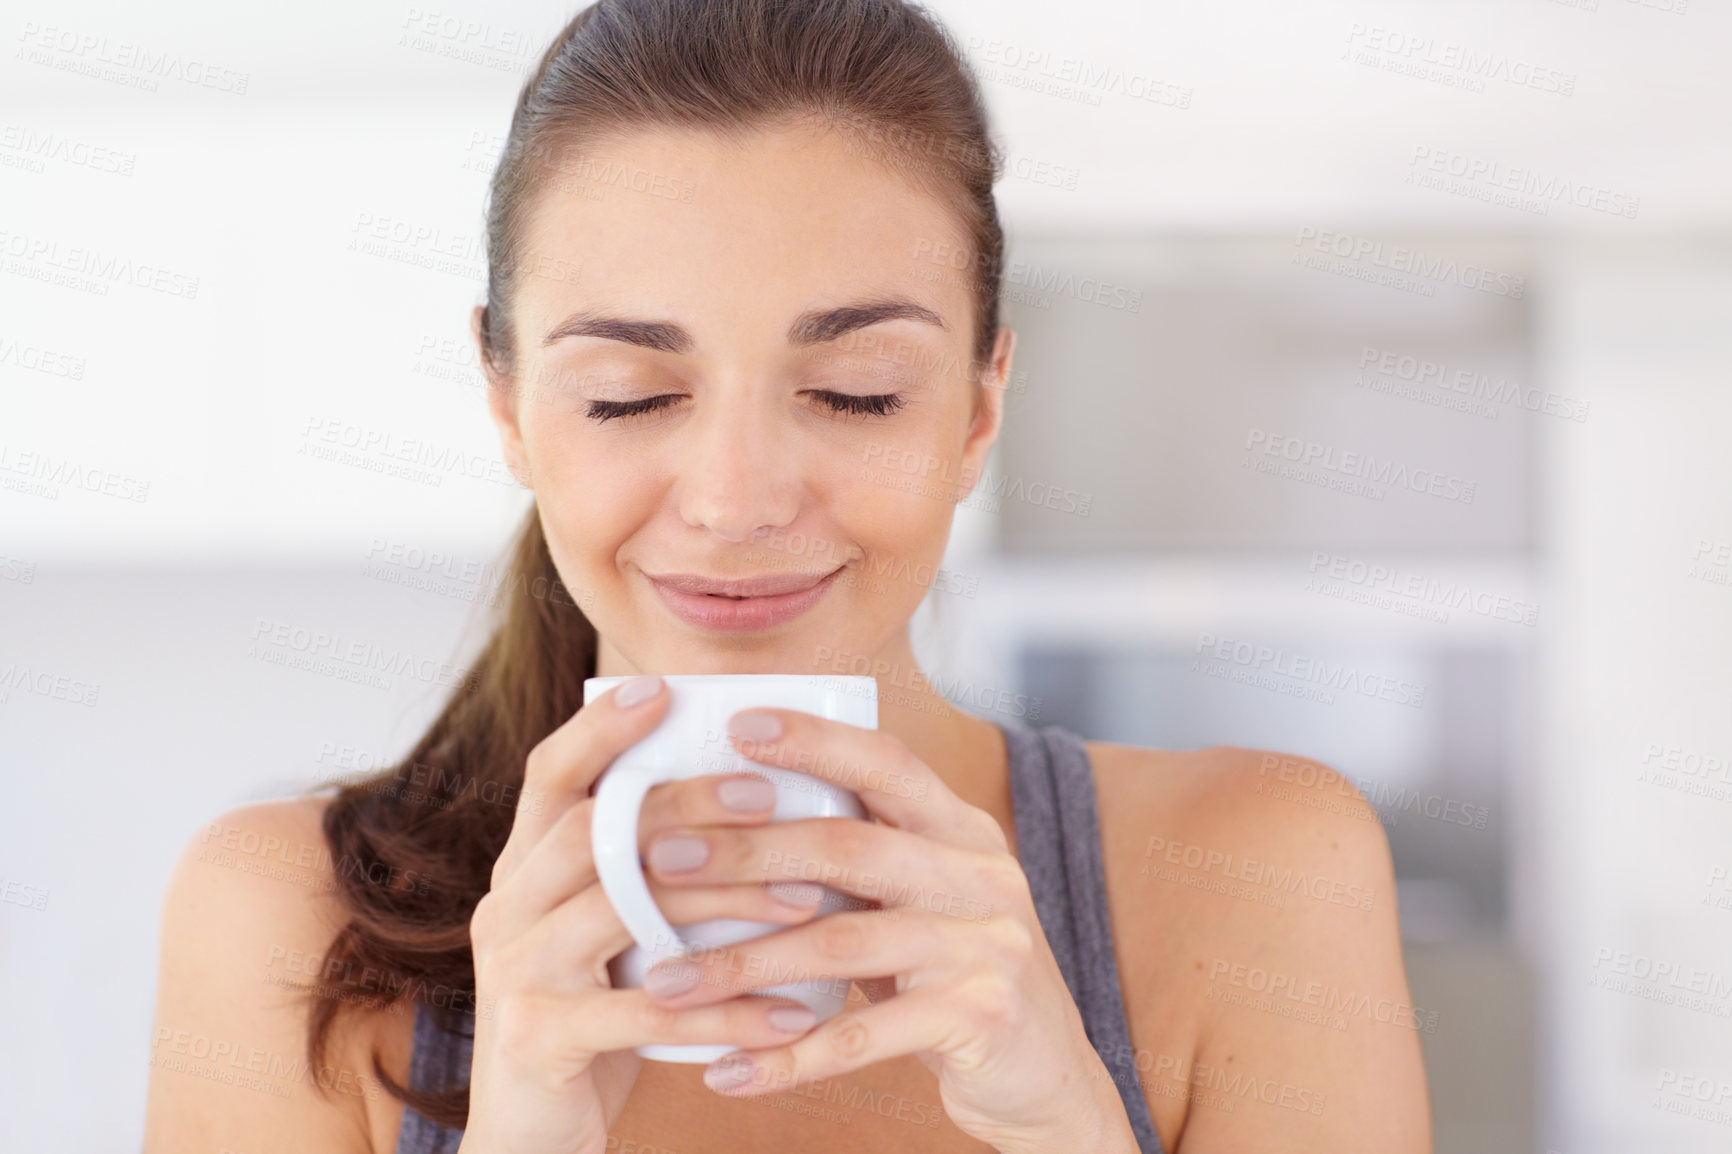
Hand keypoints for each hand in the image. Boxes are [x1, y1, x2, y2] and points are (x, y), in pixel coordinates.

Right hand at [459, 675, 828, 1153]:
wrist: (529, 1141)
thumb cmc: (593, 1020)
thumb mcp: (609, 936)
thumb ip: (646, 876)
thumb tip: (757, 801)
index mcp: (522, 870)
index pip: (547, 776)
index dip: (599, 730)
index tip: (662, 690)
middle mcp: (506, 908)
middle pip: (594, 830)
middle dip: (684, 803)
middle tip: (769, 795)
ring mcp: (515, 973)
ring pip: (620, 911)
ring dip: (722, 901)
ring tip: (808, 900)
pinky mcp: (537, 1039)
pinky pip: (644, 1012)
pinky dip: (726, 1012)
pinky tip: (791, 1014)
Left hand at [634, 707, 1141, 1153]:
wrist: (1045, 1076)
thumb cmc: (952, 975)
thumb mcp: (919, 902)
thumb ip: (857, 861)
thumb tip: (726, 822)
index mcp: (961, 831)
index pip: (886, 763)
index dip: (815, 741)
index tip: (737, 726)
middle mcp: (980, 875)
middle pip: (849, 846)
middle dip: (745, 851)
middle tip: (660, 862)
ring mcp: (987, 945)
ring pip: (842, 942)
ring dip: (742, 963)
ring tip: (663, 983)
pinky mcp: (981, 1017)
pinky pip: (864, 1036)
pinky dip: (785, 1056)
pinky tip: (725, 1067)